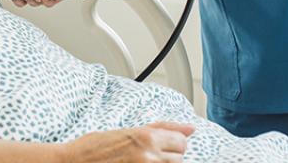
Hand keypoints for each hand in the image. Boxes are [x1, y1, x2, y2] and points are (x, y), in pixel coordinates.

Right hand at [57, 121, 193, 162]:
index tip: (163, 144)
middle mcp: (148, 155)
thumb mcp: (130, 131)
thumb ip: (162, 128)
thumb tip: (191, 128)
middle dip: (168, 156)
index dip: (173, 143)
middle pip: (179, 158)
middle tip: (149, 155)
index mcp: (146, 138)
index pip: (181, 141)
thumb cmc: (96, 146)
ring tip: (142, 161)